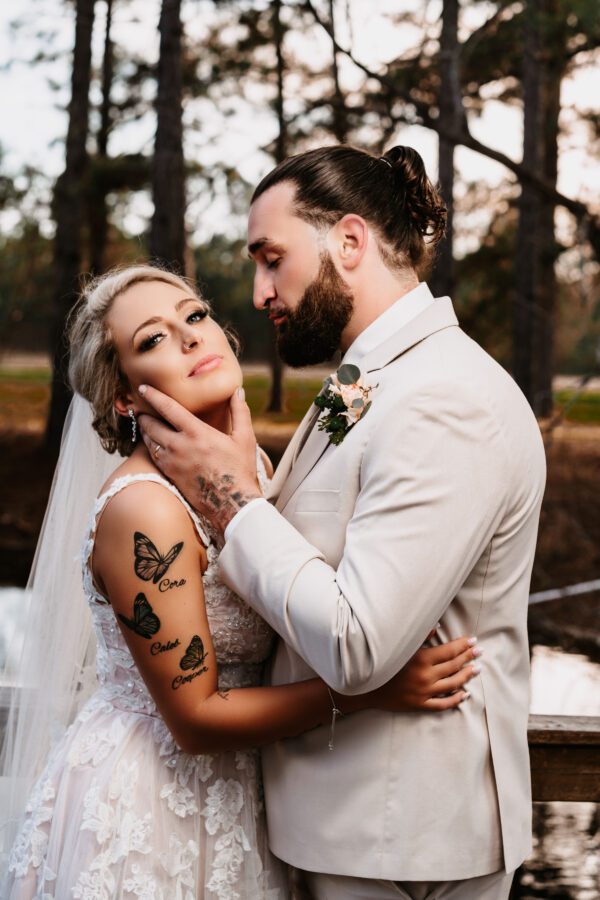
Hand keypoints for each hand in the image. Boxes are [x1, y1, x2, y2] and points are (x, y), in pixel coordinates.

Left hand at [137, 385, 261, 533]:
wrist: (233, 503)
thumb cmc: (240, 470)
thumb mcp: (244, 438)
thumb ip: (239, 412)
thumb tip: (237, 391)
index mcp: (197, 433)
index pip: (168, 408)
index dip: (153, 396)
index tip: (143, 387)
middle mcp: (180, 446)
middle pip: (151, 424)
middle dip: (144, 414)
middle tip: (140, 408)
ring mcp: (172, 462)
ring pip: (149, 441)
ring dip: (144, 431)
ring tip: (144, 424)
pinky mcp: (170, 475)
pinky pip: (152, 457)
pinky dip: (149, 447)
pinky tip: (152, 444)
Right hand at [368, 635, 481, 712]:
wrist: (366, 687)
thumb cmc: (383, 662)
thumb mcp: (400, 647)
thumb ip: (419, 637)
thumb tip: (436, 626)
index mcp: (421, 659)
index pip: (449, 651)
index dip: (463, 645)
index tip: (473, 640)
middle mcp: (426, 675)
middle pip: (454, 666)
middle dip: (468, 657)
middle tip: (480, 651)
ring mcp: (424, 691)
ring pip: (453, 684)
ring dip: (467, 676)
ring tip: (477, 669)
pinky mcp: (420, 704)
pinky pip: (443, 703)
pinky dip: (456, 699)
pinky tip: (465, 694)